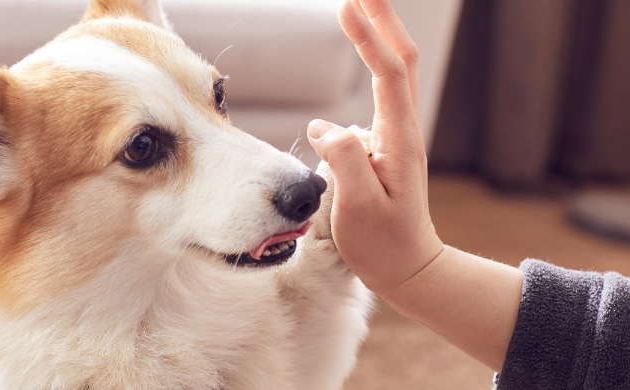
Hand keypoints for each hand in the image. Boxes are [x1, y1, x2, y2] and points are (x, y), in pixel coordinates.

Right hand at [307, 0, 443, 298]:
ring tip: (356, 5)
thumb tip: (326, 125)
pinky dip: (370, 62)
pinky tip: (359, 52)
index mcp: (400, 140)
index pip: (388, 75)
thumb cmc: (383, 242)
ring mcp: (394, 135)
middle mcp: (402, 130)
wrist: (407, 265)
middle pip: (400, 60)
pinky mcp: (382, 144)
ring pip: (392, 73)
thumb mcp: (360, 207)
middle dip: (383, 19)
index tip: (346, 5)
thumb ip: (345, 161)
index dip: (368, 39)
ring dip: (378, 34)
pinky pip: (377, 94)